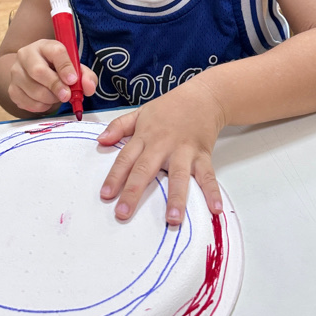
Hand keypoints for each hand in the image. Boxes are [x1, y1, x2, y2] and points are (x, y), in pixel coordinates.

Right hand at [8, 39, 96, 113]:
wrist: (33, 74)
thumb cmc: (57, 69)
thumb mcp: (74, 68)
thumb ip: (85, 76)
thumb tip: (88, 87)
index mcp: (45, 46)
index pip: (55, 52)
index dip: (65, 67)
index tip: (73, 80)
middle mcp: (26, 55)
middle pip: (38, 71)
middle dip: (55, 86)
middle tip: (66, 96)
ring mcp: (16, 72)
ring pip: (33, 90)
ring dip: (50, 98)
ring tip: (57, 96)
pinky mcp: (12, 89)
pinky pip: (27, 102)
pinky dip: (41, 106)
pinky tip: (46, 101)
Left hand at [97, 77, 225, 223]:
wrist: (203, 96)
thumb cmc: (171, 107)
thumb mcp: (141, 112)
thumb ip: (120, 126)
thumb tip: (101, 140)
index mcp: (145, 136)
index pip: (126, 159)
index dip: (115, 177)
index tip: (106, 195)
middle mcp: (163, 145)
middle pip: (146, 170)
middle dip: (134, 192)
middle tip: (124, 213)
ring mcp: (184, 151)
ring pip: (178, 176)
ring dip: (176, 198)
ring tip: (172, 219)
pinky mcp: (203, 155)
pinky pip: (208, 175)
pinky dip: (213, 192)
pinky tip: (215, 209)